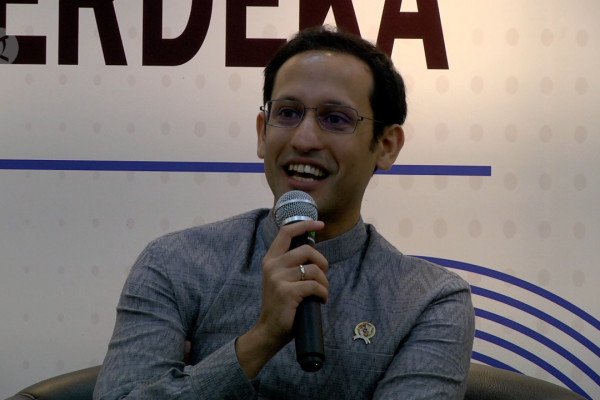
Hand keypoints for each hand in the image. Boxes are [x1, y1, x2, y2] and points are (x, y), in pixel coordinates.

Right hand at [236, 219, 327, 376]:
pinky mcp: (287, 292)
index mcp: (270, 259)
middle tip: (322, 276)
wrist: (269, 330)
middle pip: (307, 250)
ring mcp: (279, 278)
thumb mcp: (280, 278)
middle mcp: (272, 266)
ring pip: (314, 270)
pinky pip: (315, 286)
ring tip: (321, 292)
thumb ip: (290, 263)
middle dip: (322, 262)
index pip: (286, 232)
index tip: (319, 224)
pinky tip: (321, 300)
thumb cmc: (280, 304)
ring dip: (324, 282)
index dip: (305, 225)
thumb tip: (313, 250)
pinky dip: (323, 293)